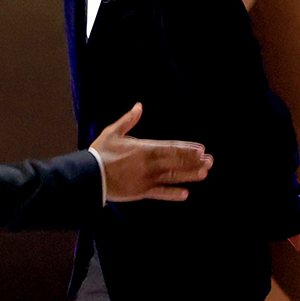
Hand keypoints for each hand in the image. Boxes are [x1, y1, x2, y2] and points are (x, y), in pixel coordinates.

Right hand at [90, 103, 212, 202]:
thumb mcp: (112, 132)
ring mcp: (146, 179)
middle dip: (194, 161)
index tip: (201, 149)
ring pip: (172, 177)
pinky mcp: (141, 192)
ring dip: (189, 175)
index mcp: (143, 148)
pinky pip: (160, 193)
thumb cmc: (100, 152)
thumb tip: (139, 106)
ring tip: (204, 174)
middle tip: (210, 161)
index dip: (187, 149)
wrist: (89, 176)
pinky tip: (185, 194)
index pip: (170, 148)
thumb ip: (128, 120)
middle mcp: (148, 164)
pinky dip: (173, 193)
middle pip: (176, 162)